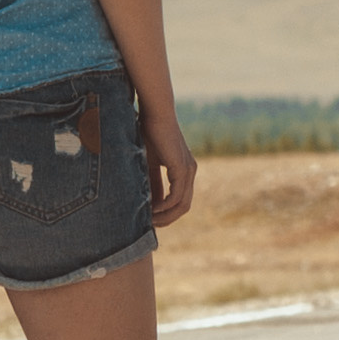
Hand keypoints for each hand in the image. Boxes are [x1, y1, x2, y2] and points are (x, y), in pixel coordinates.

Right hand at [145, 102, 198, 226]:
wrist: (155, 114)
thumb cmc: (149, 133)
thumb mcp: (148, 163)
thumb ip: (152, 182)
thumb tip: (148, 203)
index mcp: (184, 170)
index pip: (180, 200)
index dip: (166, 213)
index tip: (149, 220)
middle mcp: (190, 172)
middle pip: (183, 207)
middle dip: (167, 219)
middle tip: (149, 225)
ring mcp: (188, 171)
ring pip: (182, 205)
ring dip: (165, 216)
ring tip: (149, 220)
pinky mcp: (182, 169)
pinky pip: (176, 197)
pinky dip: (164, 206)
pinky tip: (151, 209)